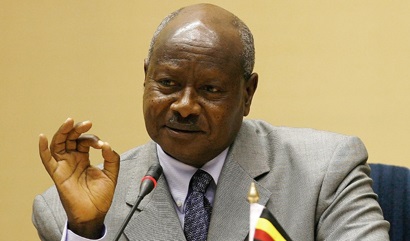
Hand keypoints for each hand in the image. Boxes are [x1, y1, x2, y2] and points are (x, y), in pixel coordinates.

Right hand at [39, 118, 119, 238]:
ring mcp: (64, 166)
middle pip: (70, 138)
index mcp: (83, 158)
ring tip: (69, 122)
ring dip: (63, 132)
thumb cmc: (101, 196)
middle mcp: (72, 160)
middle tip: (87, 123)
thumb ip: (112, 159)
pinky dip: (43, 149)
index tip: (102, 146)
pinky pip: (47, 160)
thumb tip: (107, 145)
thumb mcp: (111, 174)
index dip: (93, 139)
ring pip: (58, 144)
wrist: (94, 214)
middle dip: (77, 128)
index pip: (84, 141)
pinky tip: (43, 137)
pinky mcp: (58, 174)